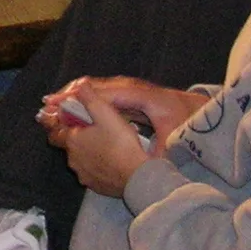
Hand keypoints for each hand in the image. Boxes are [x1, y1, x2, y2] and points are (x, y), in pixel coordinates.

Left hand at [41, 77, 168, 195]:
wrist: (137, 176)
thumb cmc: (121, 143)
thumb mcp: (106, 113)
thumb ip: (90, 97)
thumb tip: (80, 85)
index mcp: (72, 140)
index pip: (55, 132)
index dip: (61, 125)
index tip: (71, 121)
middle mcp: (73, 159)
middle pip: (69, 146)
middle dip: (77, 139)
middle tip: (94, 132)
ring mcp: (83, 175)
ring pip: (80, 161)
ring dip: (88, 154)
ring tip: (106, 146)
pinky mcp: (95, 186)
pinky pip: (92, 174)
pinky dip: (98, 167)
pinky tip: (111, 163)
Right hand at [48, 75, 210, 141]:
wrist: (202, 114)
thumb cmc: (187, 128)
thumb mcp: (173, 145)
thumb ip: (154, 154)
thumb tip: (137, 163)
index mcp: (146, 97)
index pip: (109, 94)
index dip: (83, 97)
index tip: (61, 103)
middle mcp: (137, 89)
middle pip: (100, 86)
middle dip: (74, 93)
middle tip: (48, 102)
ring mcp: (134, 90)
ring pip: (101, 88)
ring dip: (78, 94)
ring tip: (55, 102)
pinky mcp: (132, 95)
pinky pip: (106, 93)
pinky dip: (88, 96)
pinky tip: (73, 104)